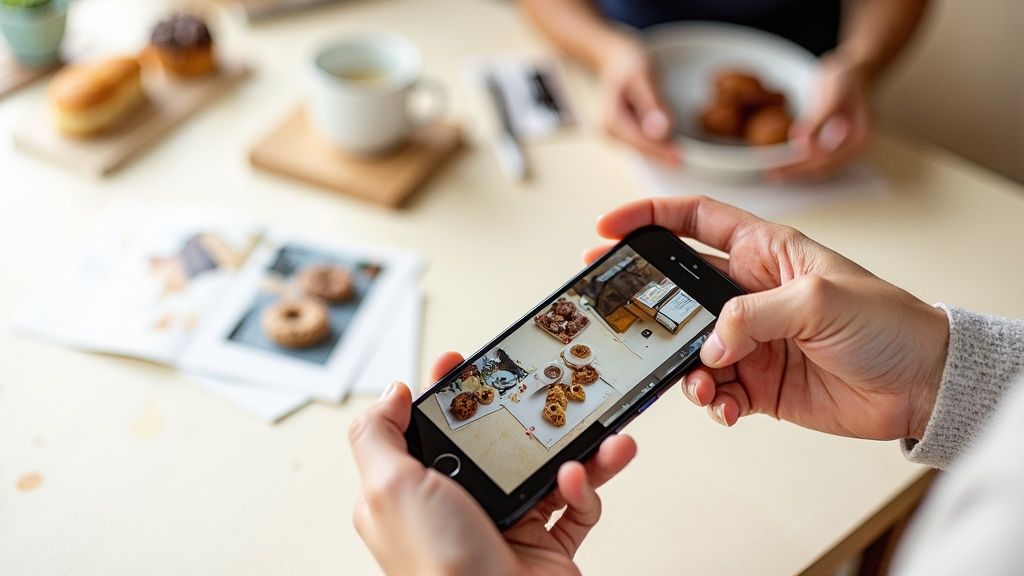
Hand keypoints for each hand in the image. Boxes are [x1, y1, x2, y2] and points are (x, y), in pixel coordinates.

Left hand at [349, 352, 636, 575]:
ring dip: (579, 448)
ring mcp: (507, 526)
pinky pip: (575, 505)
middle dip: (529, 415)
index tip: (469, 362)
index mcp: (416, 491)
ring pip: (547, 469)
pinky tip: (580, 480)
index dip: (452, 392)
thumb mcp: (387, 490)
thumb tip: (390, 392)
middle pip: (498, 442)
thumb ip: (378, 434)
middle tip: (552, 388)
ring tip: (601, 431)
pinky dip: (585, 489)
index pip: (434, 427)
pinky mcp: (547, 547)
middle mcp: (461, 506)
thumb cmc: (438, 569)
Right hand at [588, 196, 948, 440]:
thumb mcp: (818, 299)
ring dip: (684, 368)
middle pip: (677, 289)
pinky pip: (715, 390)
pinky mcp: (759, 383)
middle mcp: (750, 293)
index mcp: (764, 252)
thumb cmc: (886, 323)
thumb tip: (709, 345)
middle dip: (642, 301)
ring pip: (690, 348)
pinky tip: (725, 408)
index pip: (694, 221)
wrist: (922, 385)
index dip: (648, 217)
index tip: (607, 228)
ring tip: (700, 384)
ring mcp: (752, 339)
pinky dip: (711, 401)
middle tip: (610, 311)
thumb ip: (753, 315)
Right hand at [596, 35, 680, 165]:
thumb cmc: (628, 63)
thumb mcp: (642, 77)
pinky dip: (654, 146)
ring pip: (639, 148)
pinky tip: (669, 148)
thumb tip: (659, 132)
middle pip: (638, 148)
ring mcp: (611, 134)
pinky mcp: (619, 133)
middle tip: (682, 162)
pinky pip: (639, 143)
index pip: (638, 141)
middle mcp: (606, 130)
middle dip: (660, 154)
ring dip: (658, 153)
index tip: (679, 157)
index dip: (659, 150)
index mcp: (610, 118)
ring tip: (678, 157)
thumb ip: (651, 103)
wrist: (613, 58)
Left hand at [770, 54, 872, 180]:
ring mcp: (843, 149)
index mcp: (859, 139)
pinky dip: (797, 162)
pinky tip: (780, 162)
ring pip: (816, 168)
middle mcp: (853, 149)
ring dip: (794, 171)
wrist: (852, 72)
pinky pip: (814, 159)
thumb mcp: (835, 93)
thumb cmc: (846, 79)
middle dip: (795, 173)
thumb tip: (804, 144)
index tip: (778, 169)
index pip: (827, 162)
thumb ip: (821, 119)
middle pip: (821, 170)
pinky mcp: (832, 145)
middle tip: (769, 175)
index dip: (801, 169)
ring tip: (770, 173)